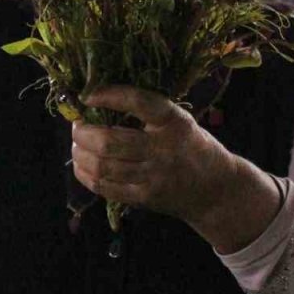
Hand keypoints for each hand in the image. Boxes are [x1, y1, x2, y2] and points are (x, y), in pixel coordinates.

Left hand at [71, 85, 234, 224]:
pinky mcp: (144, 198)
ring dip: (80, 153)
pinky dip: (86, 174)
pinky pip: (105, 187)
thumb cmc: (192, 146)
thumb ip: (148, 112)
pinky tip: (82, 165)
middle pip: (109, 141)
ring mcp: (153, 177)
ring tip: (77, 145)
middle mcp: (164, 149)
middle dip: (83, 132)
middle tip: (77, 125)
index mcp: (174, 122)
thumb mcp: (180, 121)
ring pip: (102, 166)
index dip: (109, 95)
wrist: (215, 189)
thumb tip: (98, 100)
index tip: (87, 95)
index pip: (139, 102)